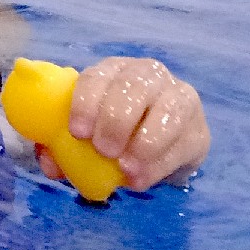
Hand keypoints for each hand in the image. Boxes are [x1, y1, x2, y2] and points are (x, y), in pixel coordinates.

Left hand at [34, 56, 206, 192]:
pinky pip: (183, 143)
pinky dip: (160, 164)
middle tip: (104, 150)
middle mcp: (148, 75)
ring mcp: (178, 98)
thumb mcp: (87, 134)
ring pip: (167, 110)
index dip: (85, 102)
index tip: (77, 132)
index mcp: (113, 71)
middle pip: (133, 87)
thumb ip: (63, 146)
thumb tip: (50, 163)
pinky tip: (142, 178)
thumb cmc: (114, 133)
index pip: (97, 76)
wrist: (162, 147)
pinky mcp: (199, 128)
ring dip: (144, 142)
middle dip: (116, 119)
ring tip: (126, 168)